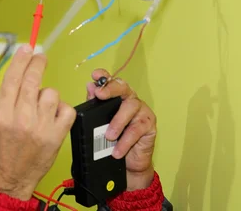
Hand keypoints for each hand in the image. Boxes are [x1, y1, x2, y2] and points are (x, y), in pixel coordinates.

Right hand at [0, 45, 76, 200]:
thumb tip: (22, 73)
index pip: (13, 78)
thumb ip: (7, 98)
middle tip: (40, 57)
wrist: (10, 177)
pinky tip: (54, 115)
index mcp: (1, 113)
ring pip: (51, 93)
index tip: (27, 48)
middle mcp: (20, 118)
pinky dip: (62, 109)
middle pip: (32, 80)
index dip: (21, 60)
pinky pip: (66, 110)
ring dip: (47, 95)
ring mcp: (40, 127)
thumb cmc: (2, 148)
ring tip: (42, 106)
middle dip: (38, 63)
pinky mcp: (56, 136)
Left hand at [86, 69, 156, 190]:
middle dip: (111, 89)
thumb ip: (95, 106)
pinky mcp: (149, 125)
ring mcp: (141, 111)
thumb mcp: (100, 123)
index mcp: (117, 97)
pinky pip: (137, 129)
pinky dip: (125, 141)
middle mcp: (130, 100)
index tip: (95, 75)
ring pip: (131, 107)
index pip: (111, 82)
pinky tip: (117, 150)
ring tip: (108, 136)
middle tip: (99, 95)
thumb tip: (90, 87)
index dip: (104, 76)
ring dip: (118, 122)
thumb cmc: (114, 141)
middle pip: (123, 88)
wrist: (128, 164)